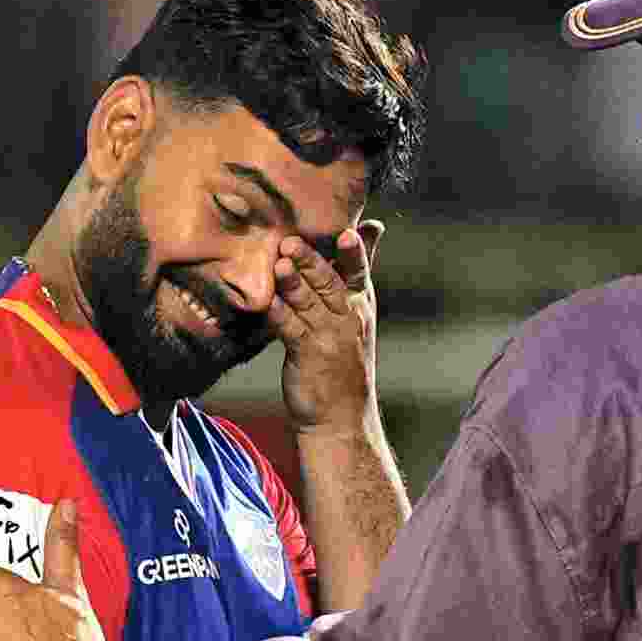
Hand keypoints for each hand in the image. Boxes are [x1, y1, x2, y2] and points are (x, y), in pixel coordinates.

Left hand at [268, 219, 384, 430]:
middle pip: (330, 285)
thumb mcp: (358, 309)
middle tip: (292, 242)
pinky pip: (291, 331)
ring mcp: (328, 338)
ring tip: (278, 265)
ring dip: (293, 284)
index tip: (347, 234)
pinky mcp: (307, 355)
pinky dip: (279, 315)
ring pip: (309, 304)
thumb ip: (358, 268)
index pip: (358, 273)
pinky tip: (267, 302)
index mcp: (360, 304)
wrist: (341, 414)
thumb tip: (374, 225)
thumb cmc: (345, 354)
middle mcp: (348, 318)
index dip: (353, 254)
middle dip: (312, 263)